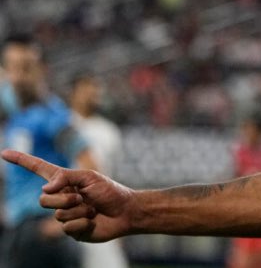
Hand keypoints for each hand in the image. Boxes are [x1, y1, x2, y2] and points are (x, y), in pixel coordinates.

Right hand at [1, 149, 134, 241]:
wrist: (125, 212)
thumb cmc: (110, 191)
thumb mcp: (90, 177)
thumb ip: (66, 177)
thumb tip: (45, 188)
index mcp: (64, 181)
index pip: (39, 169)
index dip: (22, 161)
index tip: (5, 153)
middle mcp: (61, 197)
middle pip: (43, 200)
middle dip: (64, 199)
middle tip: (82, 198)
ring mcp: (65, 215)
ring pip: (58, 214)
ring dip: (79, 211)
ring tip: (92, 210)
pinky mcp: (71, 231)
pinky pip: (67, 228)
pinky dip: (83, 224)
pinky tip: (92, 222)